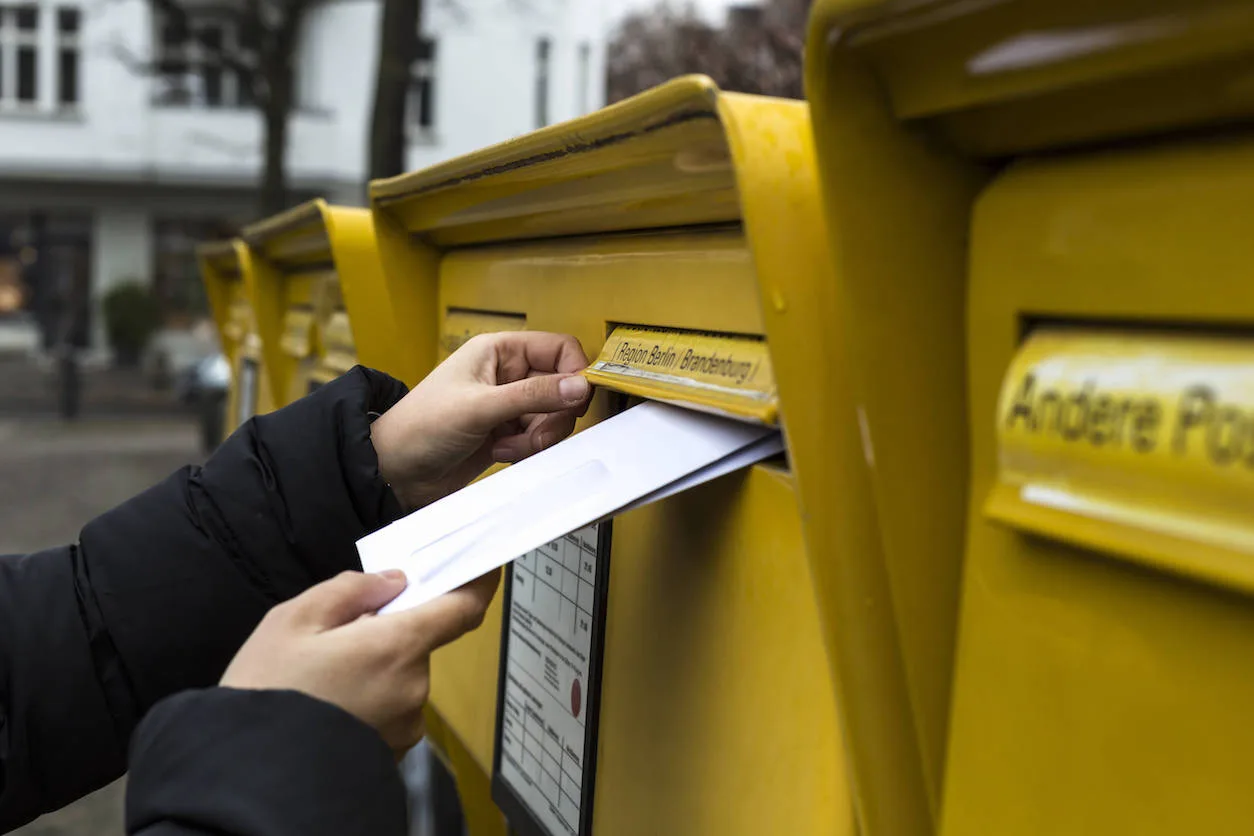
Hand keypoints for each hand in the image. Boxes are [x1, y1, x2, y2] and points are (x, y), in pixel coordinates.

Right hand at [221, 568, 499, 755]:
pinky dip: (370, 696)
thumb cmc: (267, 691)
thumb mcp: (293, 620)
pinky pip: (390, 707)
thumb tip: (393, 581)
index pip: (462, 608)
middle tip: (337, 634)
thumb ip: (351, 590)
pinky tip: (328, 704)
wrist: (249, 776)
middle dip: (389, 631)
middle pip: (418, 641)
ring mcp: (406, 724)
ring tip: (321, 677)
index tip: (486, 565)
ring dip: (376, 665)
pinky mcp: (393, 751)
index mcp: (398, 646)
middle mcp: (414, 686)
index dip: (479, 582)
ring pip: (401, 675)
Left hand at [370, 331, 591, 510]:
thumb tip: (579, 386)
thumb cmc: (419, 427)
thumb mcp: (479, 407)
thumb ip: (533, 396)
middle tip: (535, 434)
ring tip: (508, 447)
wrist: (395, 473)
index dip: (575, 373)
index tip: (577, 400)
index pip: (558, 349)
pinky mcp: (507, 434)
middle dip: (554, 416)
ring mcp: (508, 406)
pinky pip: (539, 438)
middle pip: (561, 388)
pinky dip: (528, 450)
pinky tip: (502, 453)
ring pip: (553, 417)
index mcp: (498, 351)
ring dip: (539, 437)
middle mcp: (507, 375)